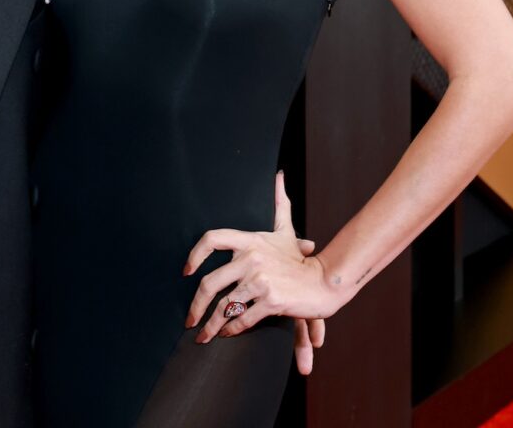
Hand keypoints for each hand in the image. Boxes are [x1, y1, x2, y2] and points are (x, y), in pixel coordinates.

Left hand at [182, 171, 341, 347]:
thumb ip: (280, 204)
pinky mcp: (271, 301)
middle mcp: (251, 259)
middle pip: (210, 283)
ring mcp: (260, 280)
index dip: (195, 254)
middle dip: (195, 306)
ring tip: (203, 335)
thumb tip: (279, 176)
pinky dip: (231, 329)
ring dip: (211, 325)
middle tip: (190, 320)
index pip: (212, 239)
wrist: (326, 282)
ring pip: (224, 305)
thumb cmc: (301, 261)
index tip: (186, 272)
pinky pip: (242, 318)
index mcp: (250, 241)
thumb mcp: (286, 231)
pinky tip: (227, 334)